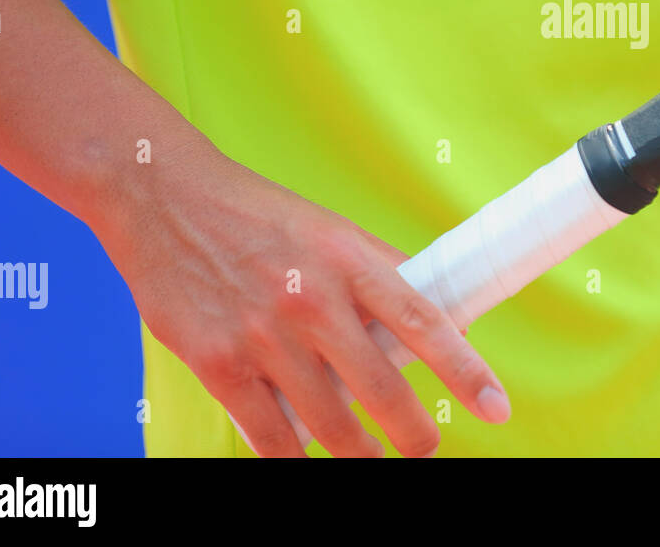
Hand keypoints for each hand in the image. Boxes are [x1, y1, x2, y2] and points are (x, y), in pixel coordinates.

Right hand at [107, 139, 509, 457]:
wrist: (162, 197)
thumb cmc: (256, 214)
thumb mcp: (331, 229)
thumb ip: (384, 270)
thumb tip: (443, 314)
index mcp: (349, 261)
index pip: (424, 321)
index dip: (466, 370)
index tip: (496, 406)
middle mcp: (312, 300)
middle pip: (381, 388)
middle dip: (413, 435)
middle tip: (426, 449)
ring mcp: (262, 335)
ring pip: (329, 423)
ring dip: (359, 455)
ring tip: (373, 462)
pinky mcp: (217, 363)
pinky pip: (269, 433)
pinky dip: (294, 456)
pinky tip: (308, 459)